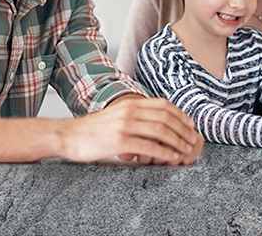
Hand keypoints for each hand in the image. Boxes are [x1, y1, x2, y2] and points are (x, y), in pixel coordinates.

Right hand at [59, 95, 199, 165]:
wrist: (69, 136)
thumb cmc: (93, 130)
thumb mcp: (116, 115)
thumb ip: (134, 116)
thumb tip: (155, 124)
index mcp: (130, 103)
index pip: (163, 105)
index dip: (180, 114)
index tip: (190, 124)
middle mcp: (129, 111)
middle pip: (165, 117)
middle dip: (183, 129)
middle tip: (192, 139)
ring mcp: (124, 125)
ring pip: (160, 131)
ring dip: (177, 141)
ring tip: (186, 150)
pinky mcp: (119, 142)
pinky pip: (148, 147)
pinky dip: (164, 153)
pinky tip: (171, 158)